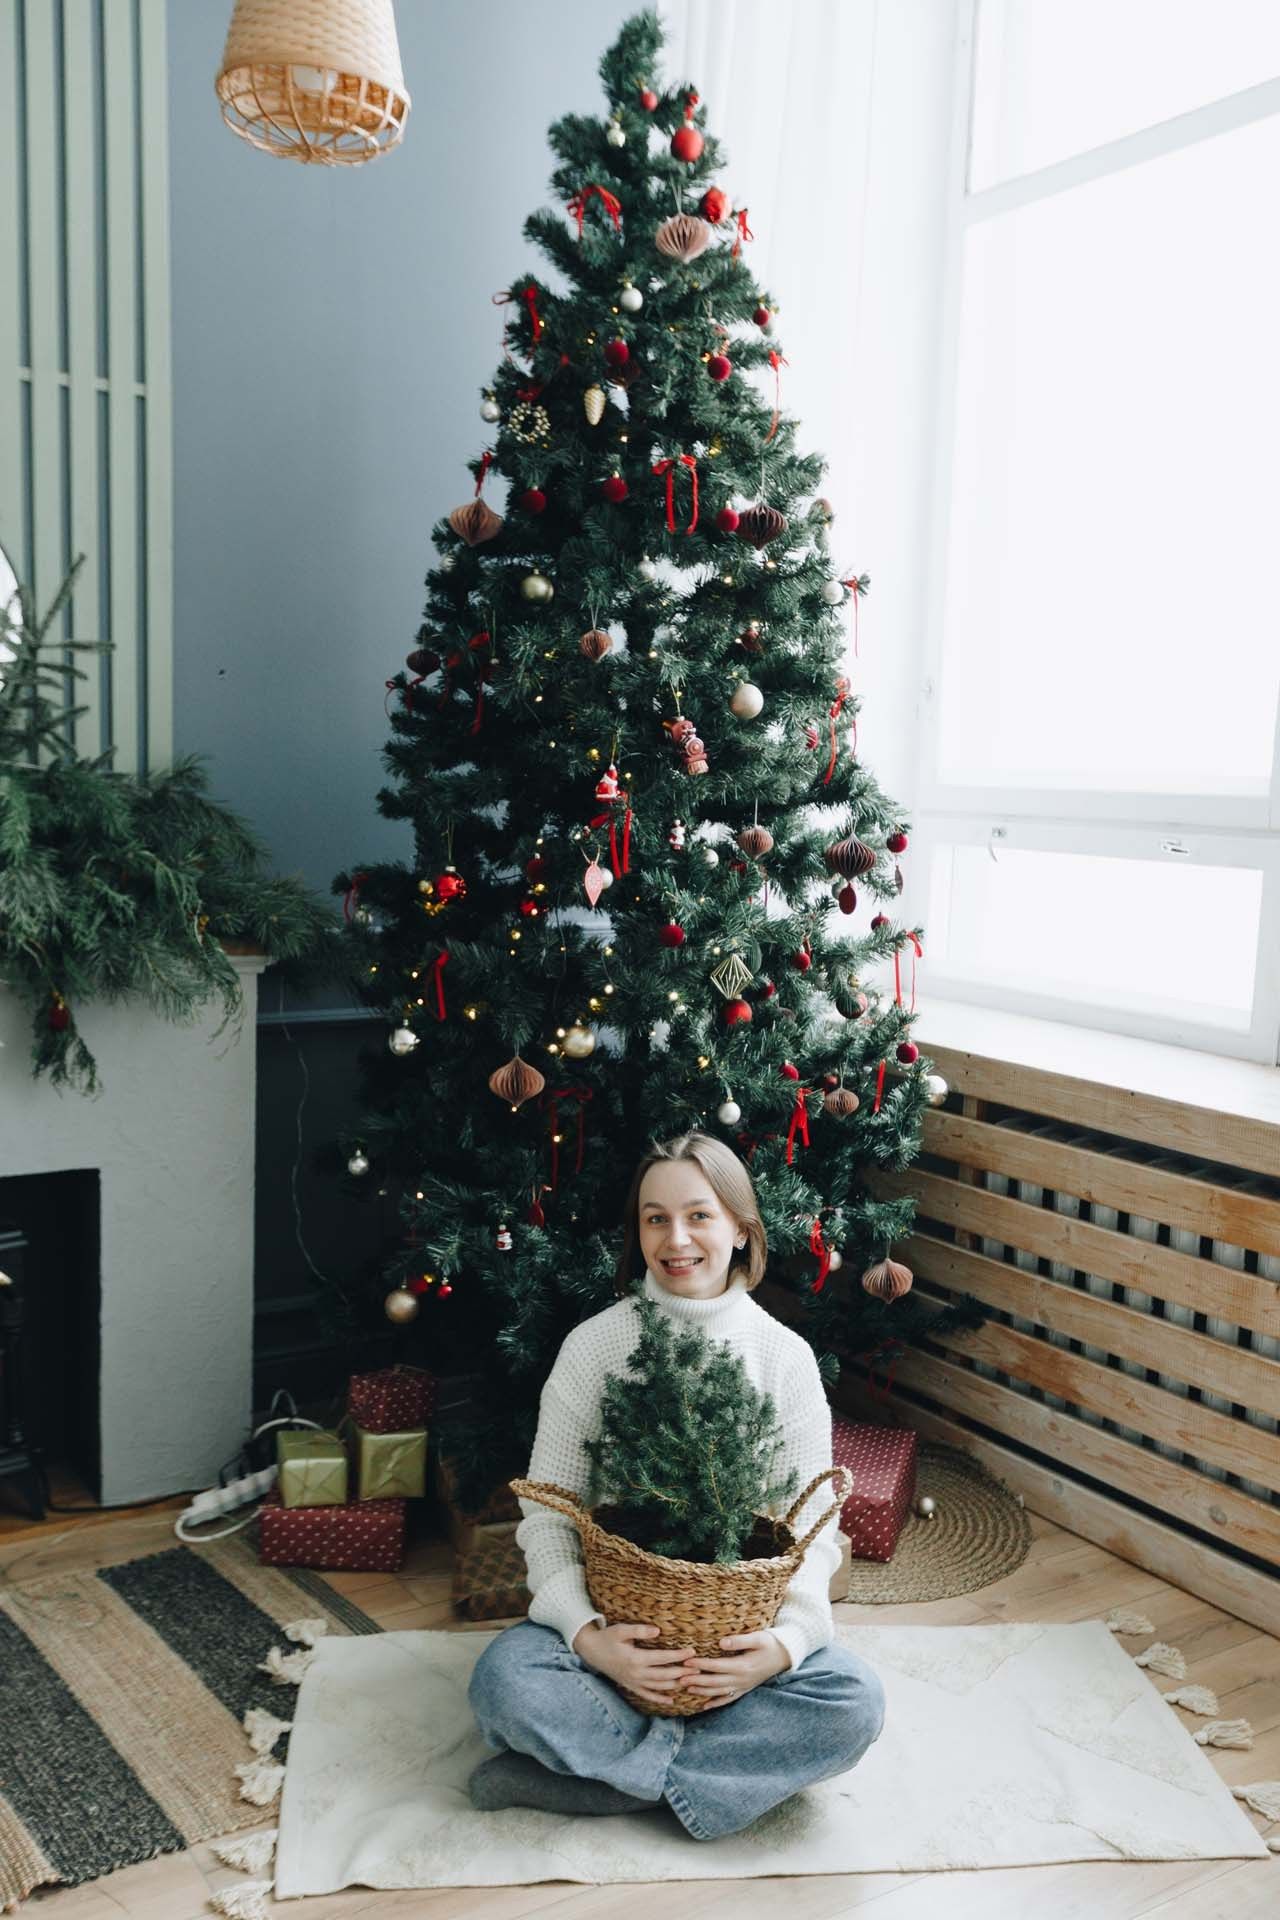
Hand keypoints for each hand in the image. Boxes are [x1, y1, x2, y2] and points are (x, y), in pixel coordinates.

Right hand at [572, 1621, 697, 1709]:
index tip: (693, 1652)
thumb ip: (640, 1630)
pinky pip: (648, 1695)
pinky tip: (672, 1699)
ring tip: (691, 1681)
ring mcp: (634, 1682)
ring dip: (675, 1684)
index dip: (678, 1655)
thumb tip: (658, 1630)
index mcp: (636, 1658)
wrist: (592, 1651)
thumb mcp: (621, 1630)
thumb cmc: (608, 1637)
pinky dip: (660, 1698)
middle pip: (664, 1675)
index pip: (663, 1658)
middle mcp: (636, 1673)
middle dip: (682, 1672)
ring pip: (659, 1687)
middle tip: (698, 1669)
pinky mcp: (631, 1686)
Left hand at [678, 1629, 791, 1704]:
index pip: (717, 1666)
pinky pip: (728, 1698)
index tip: (686, 1662)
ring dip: (702, 1690)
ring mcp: (743, 1686)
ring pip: (719, 1691)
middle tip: (679, 1678)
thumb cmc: (770, 1643)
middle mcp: (741, 1679)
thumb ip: (739, 1640)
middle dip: (696, 1679)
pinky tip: (705, 1705)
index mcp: (743, 1666)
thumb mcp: (758, 1638)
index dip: (701, 1664)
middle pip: (714, 1681)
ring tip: (687, 1688)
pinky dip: (716, 1702)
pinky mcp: (744, 1689)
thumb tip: (721, 1643)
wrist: (784, 1656)